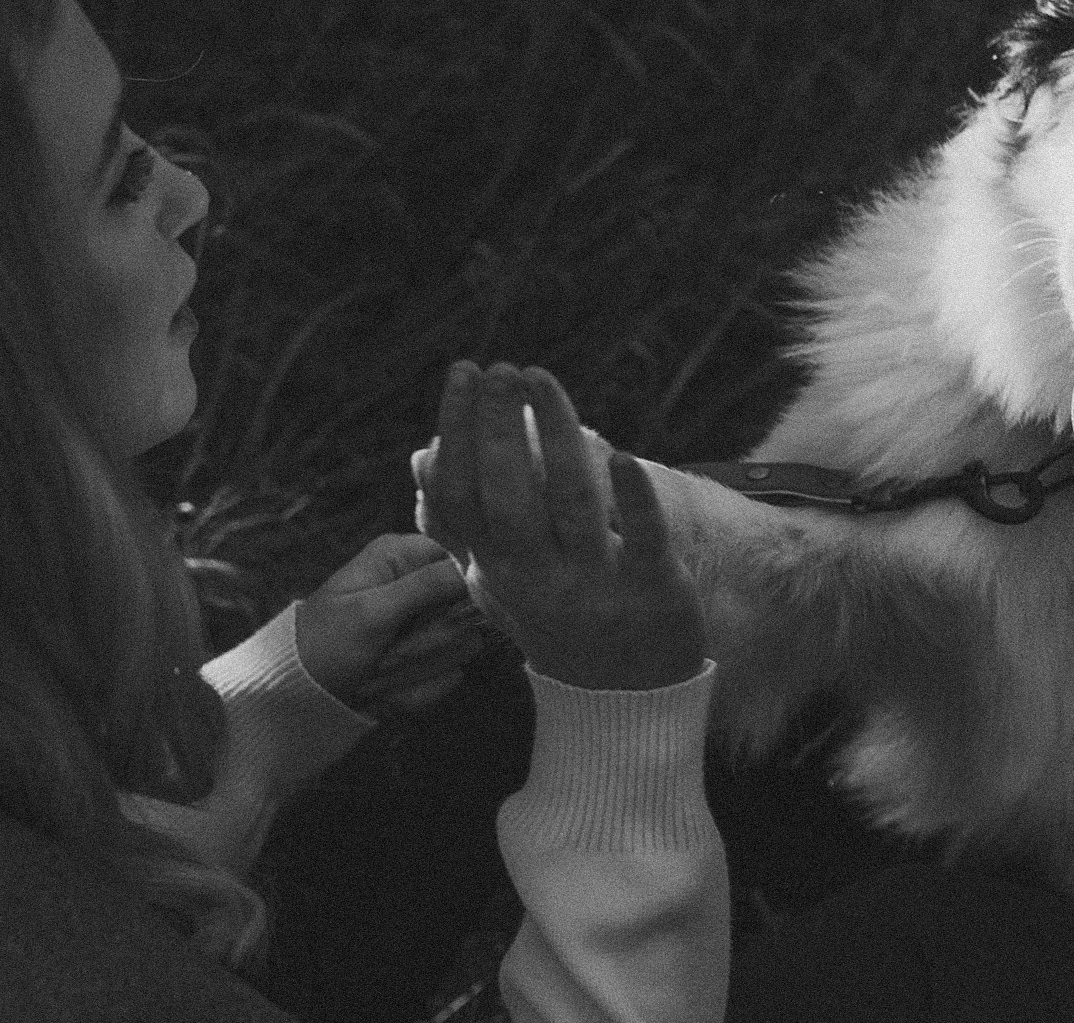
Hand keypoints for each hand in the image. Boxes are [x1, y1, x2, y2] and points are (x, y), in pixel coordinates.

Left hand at [296, 533, 485, 714]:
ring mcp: (422, 625)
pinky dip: (415, 690)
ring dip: (421, 667)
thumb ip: (427, 586)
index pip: (462, 558)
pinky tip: (385, 689)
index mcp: (401, 556)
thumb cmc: (324, 643)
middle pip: (465, 609)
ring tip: (382, 670)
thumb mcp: (372, 612)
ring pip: (459, 647)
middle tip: (394, 649)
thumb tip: (479, 567)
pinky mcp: (422, 660)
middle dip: (432, 639)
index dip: (462, 585)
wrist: (294, 695)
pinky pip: (442, 677)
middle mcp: (416, 585)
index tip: (448, 609)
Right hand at [415, 360, 705, 690]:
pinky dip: (632, 498)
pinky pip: (641, 539)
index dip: (458, 431)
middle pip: (508, 497)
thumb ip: (463, 523)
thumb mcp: (500, 580)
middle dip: (498, 429)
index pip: (462, 496)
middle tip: (501, 370)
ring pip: (572, 503)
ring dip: (557, 438)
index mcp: (498, 569)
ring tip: (544, 381)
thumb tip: (421, 459)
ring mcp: (595, 584)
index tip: (463, 372)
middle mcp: (538, 577)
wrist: (623, 703)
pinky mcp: (652, 589)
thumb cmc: (558, 619)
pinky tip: (620, 454)